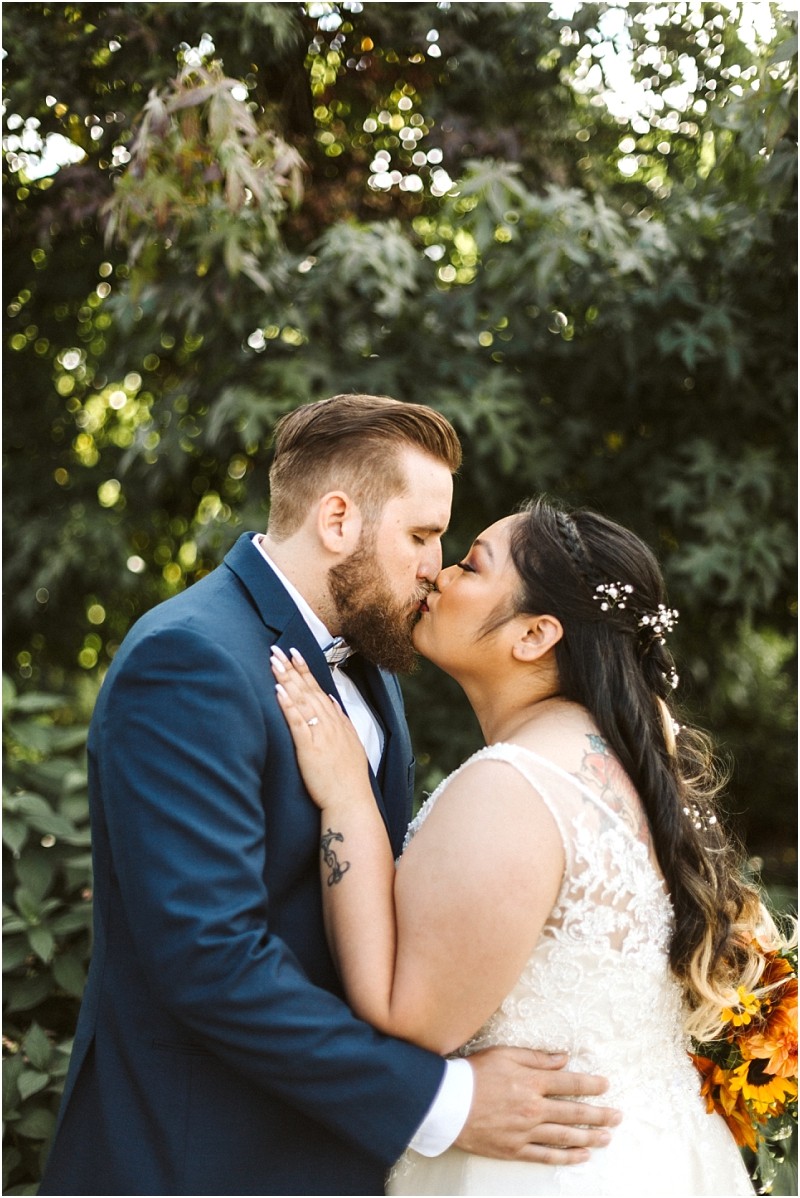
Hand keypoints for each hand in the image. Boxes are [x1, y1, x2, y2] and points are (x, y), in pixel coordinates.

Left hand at [271, 646, 369, 809]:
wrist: (350, 800)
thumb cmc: (348, 777)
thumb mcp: (351, 743)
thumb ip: (341, 721)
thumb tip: (333, 701)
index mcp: (337, 721)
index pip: (318, 689)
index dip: (305, 670)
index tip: (294, 653)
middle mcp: (329, 723)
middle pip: (307, 689)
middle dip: (291, 668)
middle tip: (277, 649)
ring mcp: (320, 734)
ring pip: (301, 700)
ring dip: (287, 679)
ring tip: (274, 662)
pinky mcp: (309, 748)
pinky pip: (297, 722)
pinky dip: (288, 705)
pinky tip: (278, 691)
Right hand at [456, 1047, 620, 1164]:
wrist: (446, 1104)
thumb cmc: (473, 1074)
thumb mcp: (504, 1054)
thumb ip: (536, 1058)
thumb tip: (563, 1059)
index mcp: (531, 1082)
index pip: (570, 1083)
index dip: (591, 1085)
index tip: (607, 1086)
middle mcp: (533, 1108)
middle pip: (574, 1113)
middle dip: (599, 1114)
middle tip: (618, 1116)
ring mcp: (525, 1132)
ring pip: (565, 1137)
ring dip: (590, 1137)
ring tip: (607, 1137)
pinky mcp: (515, 1149)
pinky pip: (546, 1155)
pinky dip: (567, 1157)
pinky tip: (582, 1156)